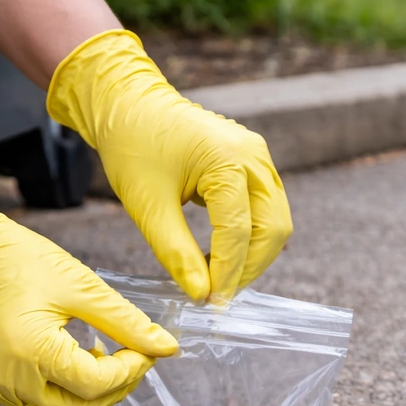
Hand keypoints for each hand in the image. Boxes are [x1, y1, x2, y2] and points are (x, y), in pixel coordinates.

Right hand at [0, 172, 177, 405]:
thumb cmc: (15, 258)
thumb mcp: (82, 287)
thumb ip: (127, 322)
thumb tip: (166, 346)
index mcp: (31, 352)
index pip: (97, 384)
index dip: (132, 370)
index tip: (150, 349)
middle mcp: (9, 378)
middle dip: (116, 389)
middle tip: (136, 359)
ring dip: (92, 394)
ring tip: (108, 358)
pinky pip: (37, 402)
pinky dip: (66, 390)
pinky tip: (79, 359)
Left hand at [47, 30, 292, 302]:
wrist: (129, 102)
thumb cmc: (132, 145)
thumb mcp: (147, 205)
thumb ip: (176, 253)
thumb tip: (202, 294)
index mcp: (227, 160)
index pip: (239, 231)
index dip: (228, 272)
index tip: (211, 303)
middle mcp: (254, 157)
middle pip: (273, 230)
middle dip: (249, 268)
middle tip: (218, 295)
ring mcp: (260, 159)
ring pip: (276, 224)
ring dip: (253, 256)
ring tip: (219, 278)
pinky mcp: (255, 165)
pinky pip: (266, 211)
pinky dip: (250, 239)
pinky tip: (221, 254)